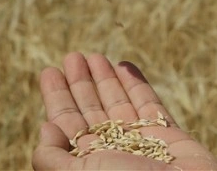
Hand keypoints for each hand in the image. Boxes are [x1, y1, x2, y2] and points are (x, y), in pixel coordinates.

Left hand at [33, 52, 216, 170]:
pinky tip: (125, 65)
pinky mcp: (170, 137)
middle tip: (73, 57)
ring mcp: (143, 145)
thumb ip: (53, 158)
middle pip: (92, 112)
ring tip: (95, 56)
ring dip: (106, 80)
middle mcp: (114, 154)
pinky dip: (137, 84)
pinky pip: (150, 105)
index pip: (67, 125)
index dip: (57, 98)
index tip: (49, 71)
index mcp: (88, 164)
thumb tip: (45, 130)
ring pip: (120, 105)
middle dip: (81, 83)